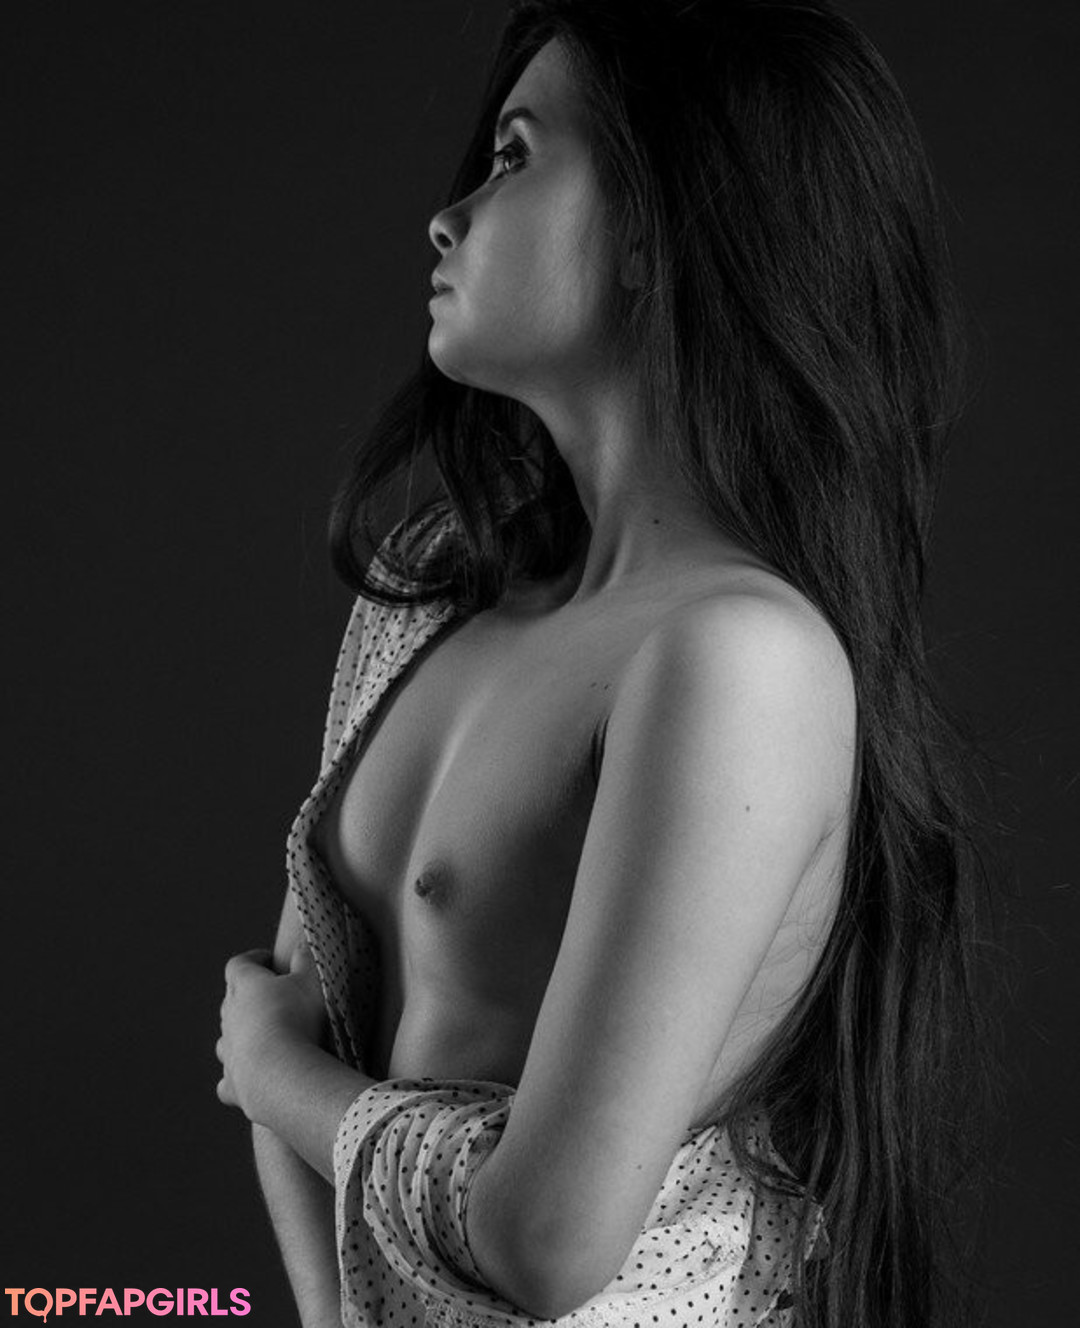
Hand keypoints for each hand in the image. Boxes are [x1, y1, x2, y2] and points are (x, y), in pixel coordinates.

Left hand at [216, 943, 327, 1122]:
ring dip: (241, 1036)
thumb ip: (307, 959)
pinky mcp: (231, 1083)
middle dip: (248, 998)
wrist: (281, 1072)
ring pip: (226, 1039)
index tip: (268, 961)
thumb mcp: (312, 980)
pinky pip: (228, 1079)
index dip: (253, 960)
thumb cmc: (298, 1019)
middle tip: (274, 999)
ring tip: (265, 1039)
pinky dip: (238, 1076)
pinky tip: (251, 1078)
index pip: (238, 964)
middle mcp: (229, 1016)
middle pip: (230, 1000)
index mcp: (244, 985)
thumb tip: (302, 944)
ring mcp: (228, 1051)